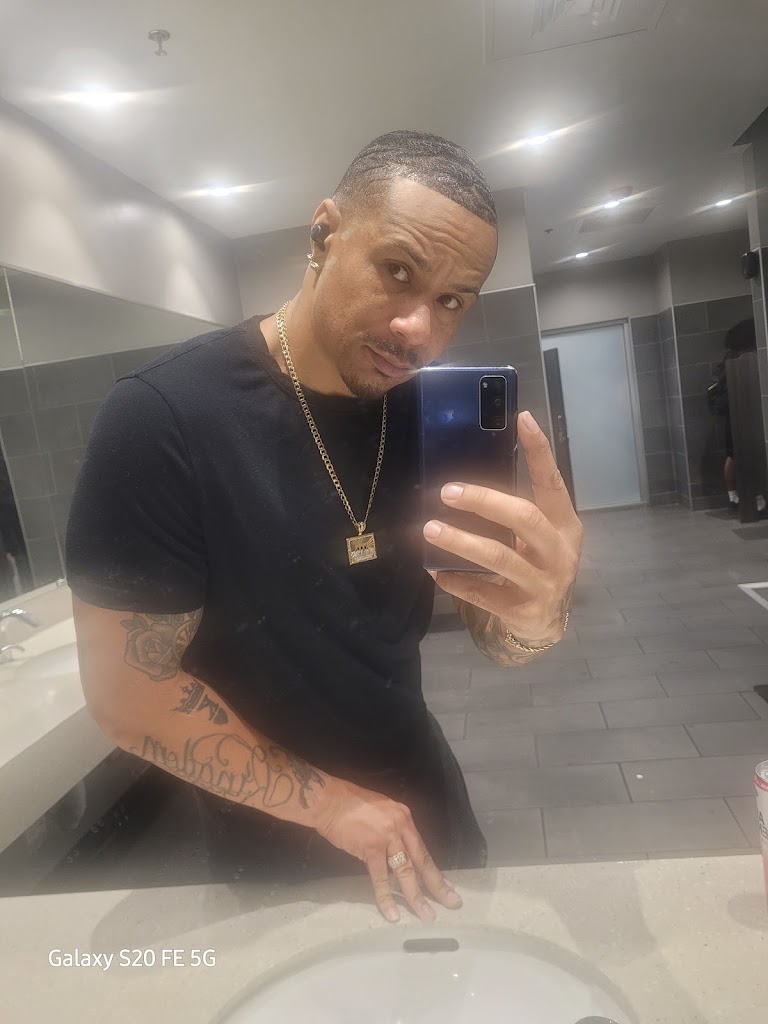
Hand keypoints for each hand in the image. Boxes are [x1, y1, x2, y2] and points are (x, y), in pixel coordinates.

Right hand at [312, 777, 462, 922]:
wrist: (329, 800)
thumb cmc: (350, 804)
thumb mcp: (382, 811)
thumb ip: (392, 829)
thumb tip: (397, 851)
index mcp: (404, 818)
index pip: (423, 850)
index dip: (435, 871)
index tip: (448, 887)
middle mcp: (401, 826)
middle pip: (422, 861)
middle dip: (438, 885)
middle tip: (452, 903)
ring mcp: (388, 837)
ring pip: (406, 872)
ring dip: (416, 896)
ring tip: (426, 915)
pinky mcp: (371, 848)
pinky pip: (381, 877)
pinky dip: (386, 897)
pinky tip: (392, 913)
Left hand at [423, 410, 583, 646]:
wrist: (547, 625)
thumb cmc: (536, 567)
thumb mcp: (537, 538)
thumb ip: (516, 513)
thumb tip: (468, 480)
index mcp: (564, 526)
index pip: (552, 483)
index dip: (539, 452)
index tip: (521, 419)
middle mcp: (560, 552)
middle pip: (525, 518)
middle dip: (484, 501)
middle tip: (447, 491)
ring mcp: (544, 583)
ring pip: (501, 558)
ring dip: (461, 541)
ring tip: (430, 528)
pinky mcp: (525, 611)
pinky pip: (485, 594)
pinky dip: (458, 581)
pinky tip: (435, 572)